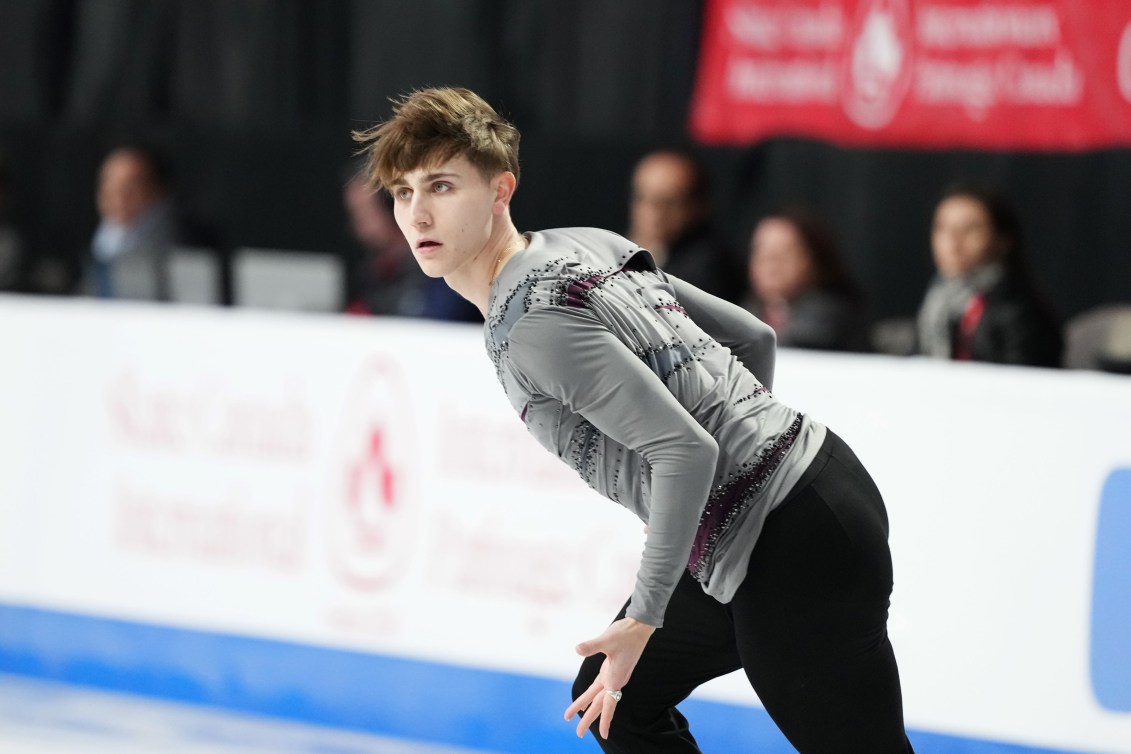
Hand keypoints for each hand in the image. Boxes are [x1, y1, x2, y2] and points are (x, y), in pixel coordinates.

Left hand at [563, 618, 655, 739]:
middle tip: (578, 734)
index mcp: (615, 678)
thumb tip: (577, 649)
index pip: (608, 705)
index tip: (603, 735)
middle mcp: (615, 680)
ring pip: (598, 696)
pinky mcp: (611, 668)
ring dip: (587, 706)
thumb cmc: (625, 633)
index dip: (606, 721)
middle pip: (600, 704)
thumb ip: (592, 646)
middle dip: (589, 719)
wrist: (639, 626)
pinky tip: (586, 698)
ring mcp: (613, 675)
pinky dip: (591, 694)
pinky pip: (599, 686)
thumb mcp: (607, 639)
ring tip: (573, 716)